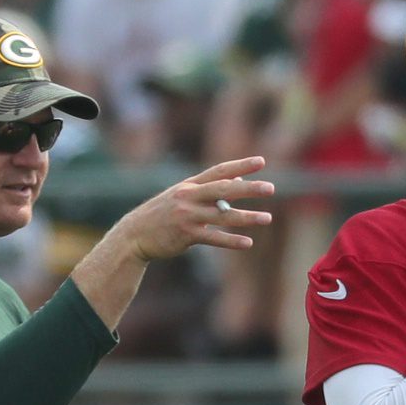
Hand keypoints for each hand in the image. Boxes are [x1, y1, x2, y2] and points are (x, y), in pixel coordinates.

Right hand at [116, 156, 273, 262]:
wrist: (135, 235)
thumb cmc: (163, 214)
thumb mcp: (183, 196)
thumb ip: (209, 189)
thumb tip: (237, 181)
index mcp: (190, 185)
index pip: (219, 171)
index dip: (240, 166)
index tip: (261, 161)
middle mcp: (189, 197)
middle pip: (223, 190)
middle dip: (248, 188)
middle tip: (271, 188)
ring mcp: (187, 216)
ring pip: (222, 216)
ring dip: (246, 217)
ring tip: (267, 218)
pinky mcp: (186, 235)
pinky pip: (213, 238)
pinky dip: (231, 241)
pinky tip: (247, 243)